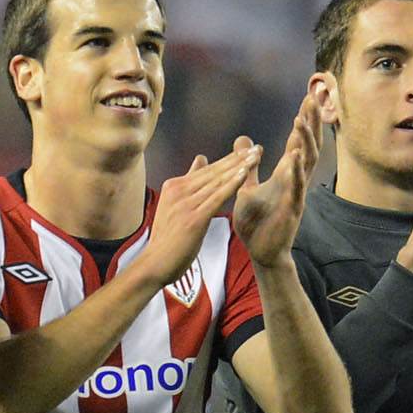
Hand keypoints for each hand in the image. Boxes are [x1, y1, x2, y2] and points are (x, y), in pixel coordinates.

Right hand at [134, 145, 259, 294]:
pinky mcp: (194, 218)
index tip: (248, 149)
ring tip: (256, 156)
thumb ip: (189, 182)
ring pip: (218, 181)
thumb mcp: (175, 206)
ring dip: (239, 167)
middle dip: (238, 159)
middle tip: (258, 148)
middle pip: (215, 171)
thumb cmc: (167, 239)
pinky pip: (217, 197)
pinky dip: (232, 184)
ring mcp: (185, 203)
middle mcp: (179, 190)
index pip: (208, 169)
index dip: (230, 159)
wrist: (154, 264)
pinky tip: (245, 174)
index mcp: (174, 186)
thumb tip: (200, 159)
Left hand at [234, 86, 326, 266]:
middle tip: (312, 98)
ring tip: (300, 121)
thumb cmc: (257, 222)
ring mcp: (296, 194)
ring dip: (303, 142)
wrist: (261, 252)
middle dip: (310, 123)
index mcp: (285, 175)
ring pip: (306, 163)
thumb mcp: (247, 187)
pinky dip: (297, 171)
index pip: (297, 142)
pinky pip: (297, 187)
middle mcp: (294, 181)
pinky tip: (296, 156)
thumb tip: (243, 141)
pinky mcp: (292, 209)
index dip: (303, 121)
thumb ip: (248, 166)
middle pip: (308, 146)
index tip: (307, 98)